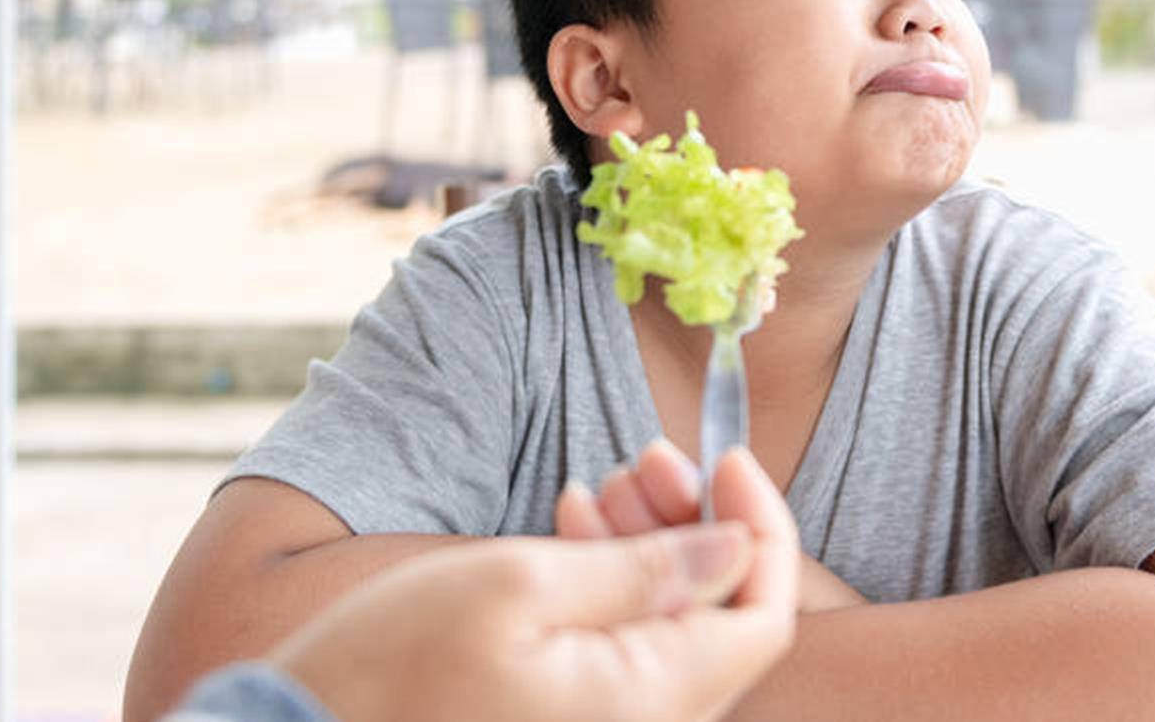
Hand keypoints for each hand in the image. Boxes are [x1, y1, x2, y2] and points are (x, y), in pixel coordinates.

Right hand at [270, 447, 796, 721]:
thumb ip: (643, 568)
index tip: (726, 458)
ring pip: (677, 632)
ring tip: (601, 484)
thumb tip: (738, 546)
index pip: (764, 616)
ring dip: (655, 549)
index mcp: (649, 705)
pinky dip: (617, 588)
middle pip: (725, 622)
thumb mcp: (515, 586)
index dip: (761, 527)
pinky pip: (630, 657)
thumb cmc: (390, 669)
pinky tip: (571, 528)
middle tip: (650, 458)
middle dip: (701, 526)